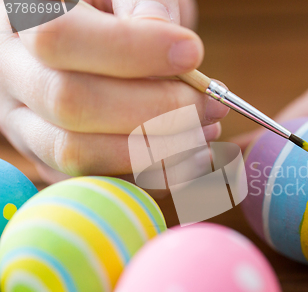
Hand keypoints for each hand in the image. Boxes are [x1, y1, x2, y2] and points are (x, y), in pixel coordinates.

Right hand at [0, 0, 227, 182]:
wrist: (94, 35)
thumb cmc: (118, 8)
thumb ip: (146, 8)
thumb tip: (178, 52)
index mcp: (22, 18)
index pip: (61, 38)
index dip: (134, 51)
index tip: (193, 52)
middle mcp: (12, 76)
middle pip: (72, 105)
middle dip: (157, 111)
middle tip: (211, 105)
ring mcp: (26, 125)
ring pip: (77, 154)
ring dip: (156, 152)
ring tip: (206, 132)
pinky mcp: (52, 160)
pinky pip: (97, 182)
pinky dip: (151, 178)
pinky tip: (190, 158)